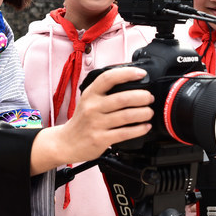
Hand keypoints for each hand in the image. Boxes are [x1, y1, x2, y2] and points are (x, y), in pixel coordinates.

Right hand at [30, 67, 153, 174]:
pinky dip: (139, 129)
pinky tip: (145, 127)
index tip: (141, 74)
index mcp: (90, 94)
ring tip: (149, 112)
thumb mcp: (88, 100)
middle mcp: (92, 107)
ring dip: (143, 113)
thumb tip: (130, 82)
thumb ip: (104, 92)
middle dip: (142, 97)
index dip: (127, 73)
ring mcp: (96, 124)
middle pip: (122, 98)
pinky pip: (125, 133)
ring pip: (126, 116)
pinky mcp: (100, 139)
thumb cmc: (82, 120)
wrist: (66, 142)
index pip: (108, 78)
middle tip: (149, 98)